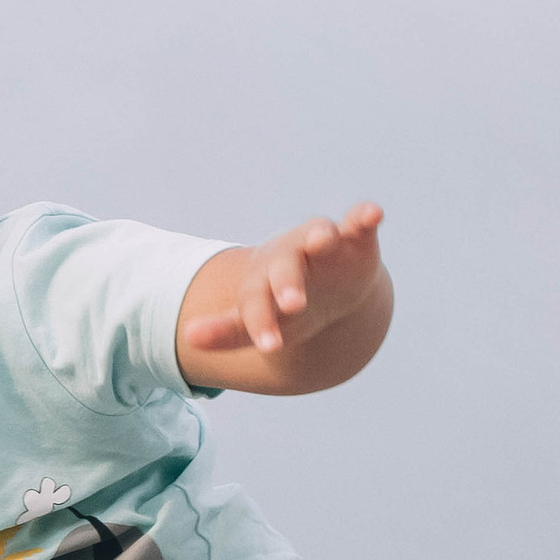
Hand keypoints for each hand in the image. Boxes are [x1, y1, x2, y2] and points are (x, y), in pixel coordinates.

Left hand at [178, 203, 385, 363]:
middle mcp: (289, 259)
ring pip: (318, 234)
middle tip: (292, 304)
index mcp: (262, 283)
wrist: (326, 289)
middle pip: (284, 267)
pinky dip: (365, 215)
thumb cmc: (283, 311)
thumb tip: (187, 336)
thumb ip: (225, 332)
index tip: (270, 345)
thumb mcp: (256, 324)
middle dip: (287, 283)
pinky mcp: (354, 238)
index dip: (261, 322)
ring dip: (320, 236)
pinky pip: (358, 221)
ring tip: (324, 240)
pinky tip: (373, 213)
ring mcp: (322, 245)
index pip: (255, 303)